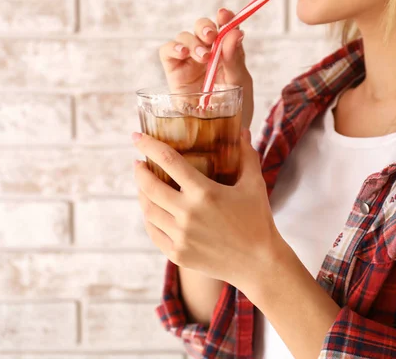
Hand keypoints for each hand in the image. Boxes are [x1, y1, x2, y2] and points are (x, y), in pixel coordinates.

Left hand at [132, 130, 283, 291]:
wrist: (259, 264)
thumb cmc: (258, 221)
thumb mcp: (254, 185)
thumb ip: (247, 155)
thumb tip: (242, 130)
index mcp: (204, 192)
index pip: (168, 161)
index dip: (149, 145)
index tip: (136, 136)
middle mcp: (187, 214)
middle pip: (149, 186)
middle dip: (140, 171)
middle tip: (139, 163)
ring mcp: (180, 236)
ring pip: (148, 210)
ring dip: (142, 194)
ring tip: (144, 185)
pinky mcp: (177, 254)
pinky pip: (153, 232)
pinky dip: (149, 218)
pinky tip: (152, 211)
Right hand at [159, 8, 253, 126]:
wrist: (220, 134)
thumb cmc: (235, 108)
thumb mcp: (240, 83)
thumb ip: (235, 59)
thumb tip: (235, 33)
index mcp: (227, 52)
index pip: (224, 27)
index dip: (224, 18)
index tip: (224, 15)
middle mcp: (208, 53)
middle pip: (202, 28)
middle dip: (205, 28)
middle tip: (212, 37)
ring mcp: (190, 62)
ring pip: (185, 36)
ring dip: (193, 42)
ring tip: (203, 57)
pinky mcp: (174, 71)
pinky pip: (167, 51)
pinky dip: (174, 48)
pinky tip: (183, 54)